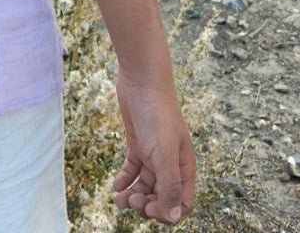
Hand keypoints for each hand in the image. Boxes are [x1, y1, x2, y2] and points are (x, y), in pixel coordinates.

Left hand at [112, 71, 195, 223]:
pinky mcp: (138, 144)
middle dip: (147, 204)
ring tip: (119, 200)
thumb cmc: (157, 114)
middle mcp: (170, 163)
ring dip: (134, 196)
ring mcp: (153, 154)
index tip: (149, 209)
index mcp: (183, 167)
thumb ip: (169, 185)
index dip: (167, 212)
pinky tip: (116, 186)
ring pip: (146, 185)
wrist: (141, 81)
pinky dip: (125, 180)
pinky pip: (132, 170)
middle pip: (161, 196)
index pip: (180, 202)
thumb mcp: (164, 153)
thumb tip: (173, 217)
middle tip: (131, 202)